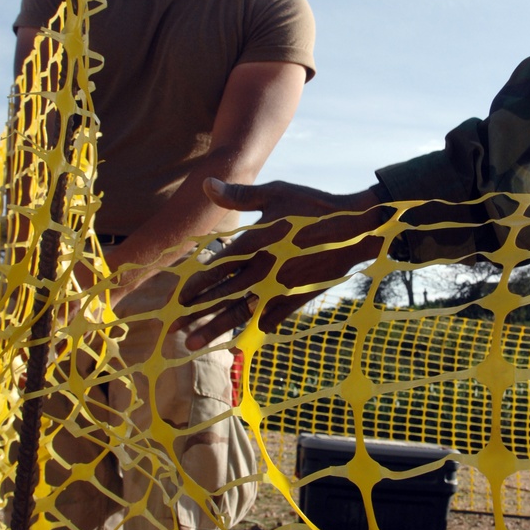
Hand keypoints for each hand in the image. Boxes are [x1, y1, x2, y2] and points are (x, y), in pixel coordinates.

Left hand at [176, 177, 390, 346]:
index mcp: (254, 244)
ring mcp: (280, 287)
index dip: (194, 287)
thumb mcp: (276, 194)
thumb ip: (239, 195)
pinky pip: (272, 317)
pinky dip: (256, 327)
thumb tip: (206, 184)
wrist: (356, 229)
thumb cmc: (314, 207)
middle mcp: (263, 270)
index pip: (215, 271)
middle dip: (195, 315)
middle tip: (172, 331)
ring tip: (193, 346)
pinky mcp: (298, 297)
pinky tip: (244, 338)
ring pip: (241, 313)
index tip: (176, 301)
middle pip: (222, 297)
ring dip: (215, 329)